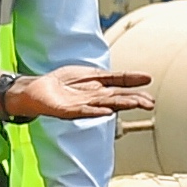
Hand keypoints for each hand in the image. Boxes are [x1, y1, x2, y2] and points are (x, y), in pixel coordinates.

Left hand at [8, 65, 148, 124]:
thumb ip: (113, 77)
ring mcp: (82, 105)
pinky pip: (84, 112)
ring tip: (135, 104)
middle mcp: (94, 98)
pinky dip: (96, 112)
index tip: (148, 80)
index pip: (121, 85)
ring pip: (105, 105)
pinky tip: (107, 111)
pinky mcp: (67, 111)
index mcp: (100, 88)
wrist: (37, 89)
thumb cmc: (63, 83)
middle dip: (134, 100)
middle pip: (118, 98)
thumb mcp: (91, 75)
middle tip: (149, 103)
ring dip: (120, 105)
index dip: (134, 83)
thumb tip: (139, 77)